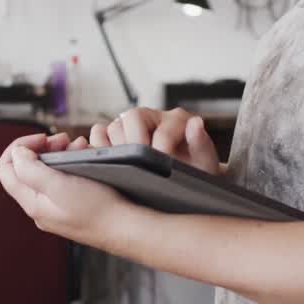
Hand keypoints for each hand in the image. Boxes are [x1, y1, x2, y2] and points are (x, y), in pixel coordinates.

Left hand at [0, 132, 136, 248]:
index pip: (5, 169)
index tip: (42, 139)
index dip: (19, 147)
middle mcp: (40, 206)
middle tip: (63, 140)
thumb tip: (16, 154)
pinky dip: (71, 163)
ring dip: (60, 153)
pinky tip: (86, 158)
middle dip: (42, 147)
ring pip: (46, 171)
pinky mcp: (70, 204)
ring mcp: (55, 206)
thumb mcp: (60, 185)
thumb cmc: (97, 210)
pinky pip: (62, 178)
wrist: (125, 228)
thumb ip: (31, 170)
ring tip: (79, 147)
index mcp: (32, 202)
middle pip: (25, 168)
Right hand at [91, 107, 223, 175]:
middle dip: (134, 144)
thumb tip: (195, 123)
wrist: (187, 186)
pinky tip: (108, 165)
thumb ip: (202, 145)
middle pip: (132, 117)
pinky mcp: (116, 138)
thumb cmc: (197, 175)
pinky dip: (98, 147)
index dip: (160, 146)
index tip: (161, 165)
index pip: (161, 126)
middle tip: (139, 167)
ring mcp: (132, 127)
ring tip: (125, 168)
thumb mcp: (206, 165)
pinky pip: (99, 134)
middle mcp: (152, 118)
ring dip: (115, 148)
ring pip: (113, 126)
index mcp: (176, 120)